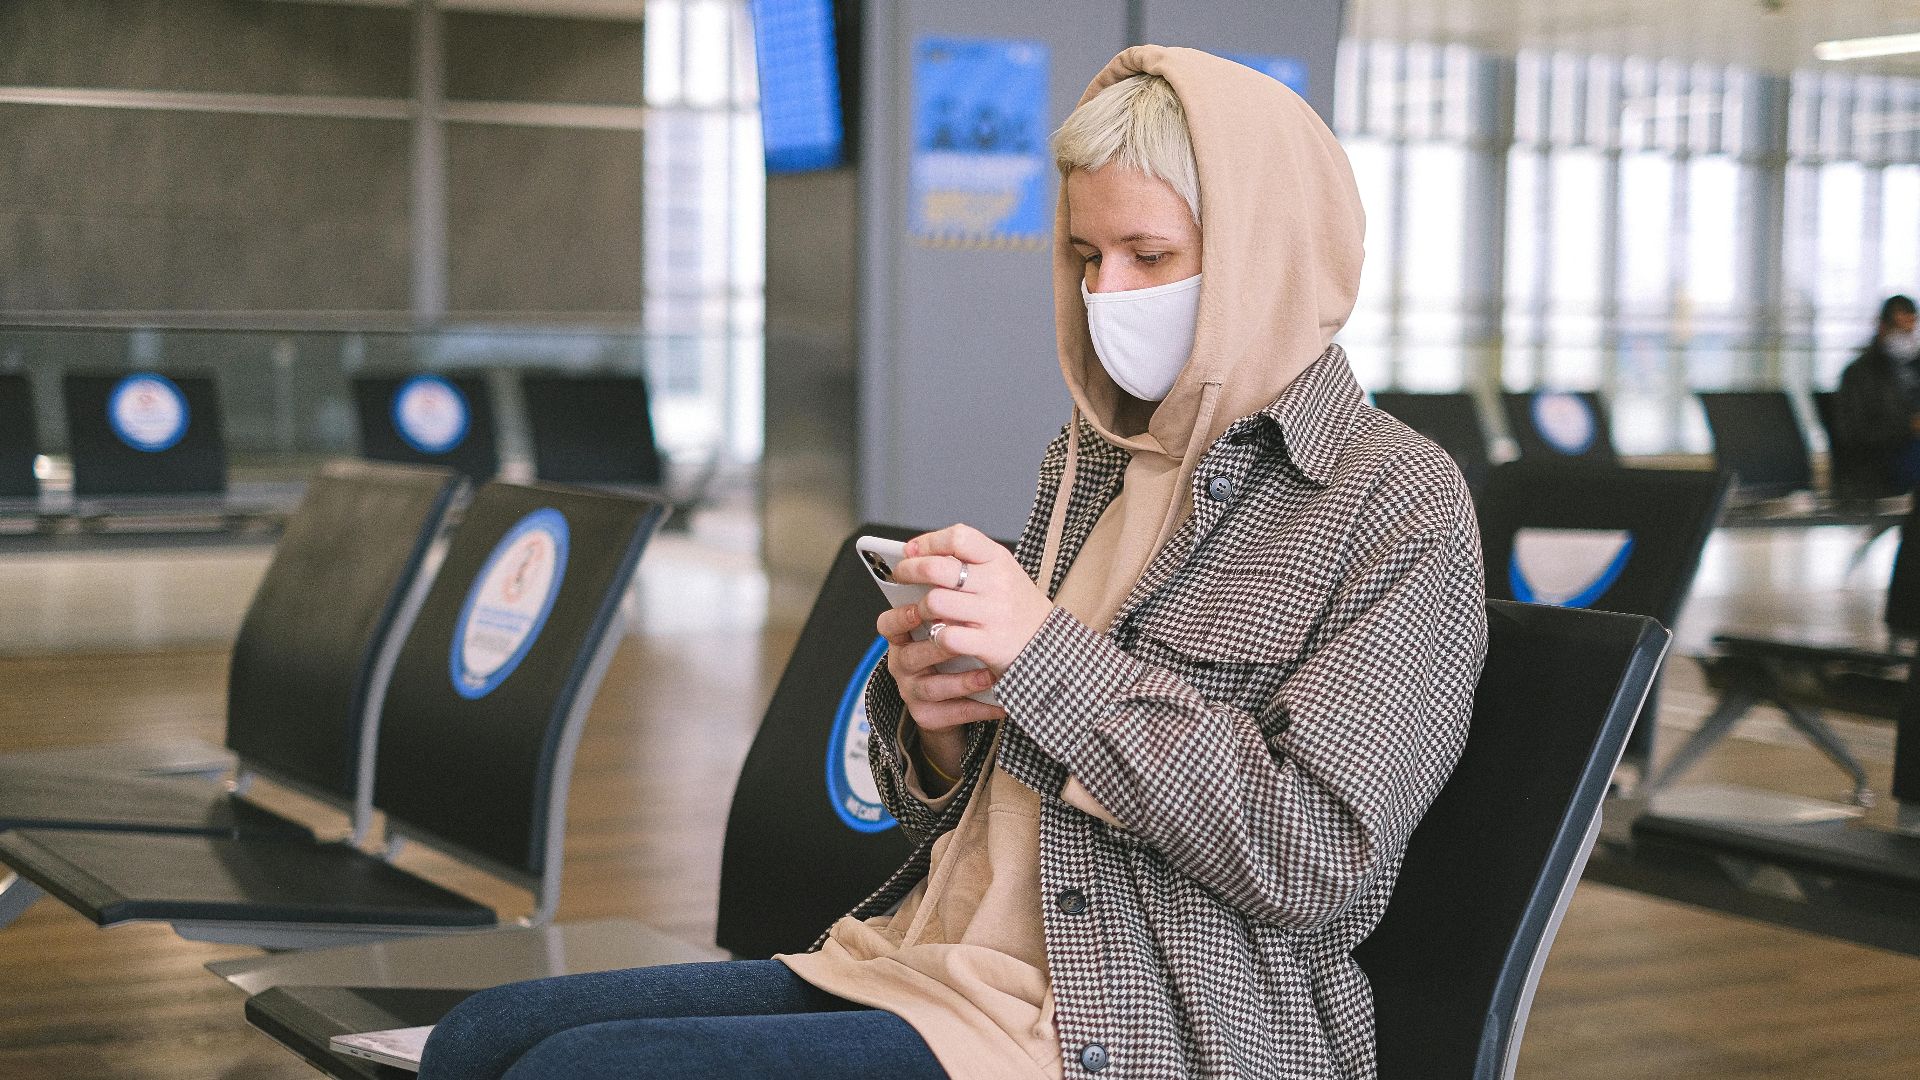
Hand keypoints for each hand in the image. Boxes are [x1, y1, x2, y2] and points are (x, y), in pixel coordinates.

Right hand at [878, 600, 1003, 784]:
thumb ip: (948, 596)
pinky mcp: (928, 716)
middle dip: (937, 648)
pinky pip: (951, 714)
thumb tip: (958, 562)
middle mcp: (902, 663)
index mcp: (902, 635)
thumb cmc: (958, 644)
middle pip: (911, 655)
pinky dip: (977, 708)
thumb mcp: (948, 619)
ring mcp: (913, 691)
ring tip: (988, 674)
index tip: (921, 609)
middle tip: (963, 638)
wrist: (961, 690)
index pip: (888, 624)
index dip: (901, 617)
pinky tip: (1000, 702)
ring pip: (931, 687)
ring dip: (961, 682)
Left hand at [893, 524, 1054, 674]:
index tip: (912, 550)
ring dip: (920, 608)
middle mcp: (997, 583)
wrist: (1049, 646)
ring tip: (922, 611)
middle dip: (910, 571)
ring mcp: (993, 613)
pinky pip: (946, 635)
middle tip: (901, 576)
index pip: (959, 537)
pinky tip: (936, 634)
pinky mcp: (988, 643)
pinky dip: (934, 636)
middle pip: (938, 569)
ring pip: (935, 602)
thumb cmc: (1017, 608)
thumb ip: (970, 563)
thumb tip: (919, 555)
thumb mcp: (1003, 574)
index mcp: (999, 560)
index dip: (929, 541)